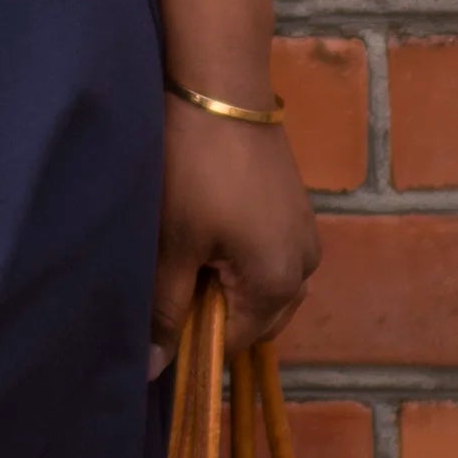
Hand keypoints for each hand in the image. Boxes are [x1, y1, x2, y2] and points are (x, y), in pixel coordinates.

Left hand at [150, 102, 318, 376]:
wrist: (221, 85)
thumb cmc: (194, 170)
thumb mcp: (174, 244)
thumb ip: (165, 310)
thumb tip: (151, 372)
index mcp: (280, 285)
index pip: (232, 343)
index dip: (192, 339)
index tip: (157, 317)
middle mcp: (305, 266)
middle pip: (253, 317)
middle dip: (211, 309)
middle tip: (168, 276)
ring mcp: (304, 232)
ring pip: (260, 284)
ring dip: (224, 281)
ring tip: (184, 248)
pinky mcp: (294, 205)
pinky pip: (267, 252)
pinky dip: (237, 254)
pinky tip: (205, 226)